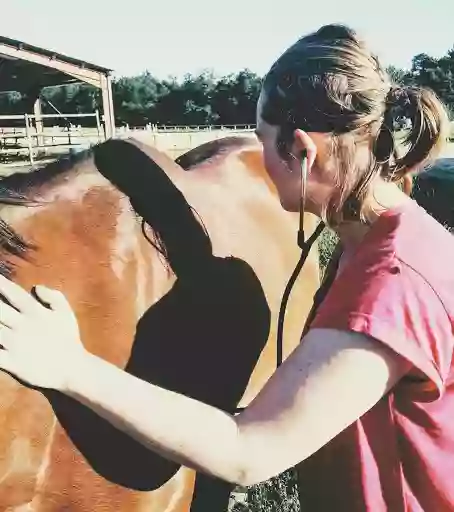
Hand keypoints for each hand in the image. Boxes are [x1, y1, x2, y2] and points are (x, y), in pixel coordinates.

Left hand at [0, 275, 87, 390]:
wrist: (71, 369)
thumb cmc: (67, 338)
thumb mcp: (66, 313)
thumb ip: (54, 296)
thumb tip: (36, 287)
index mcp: (35, 313)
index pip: (13, 293)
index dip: (0, 283)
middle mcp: (22, 326)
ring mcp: (14, 345)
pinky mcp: (11, 362)